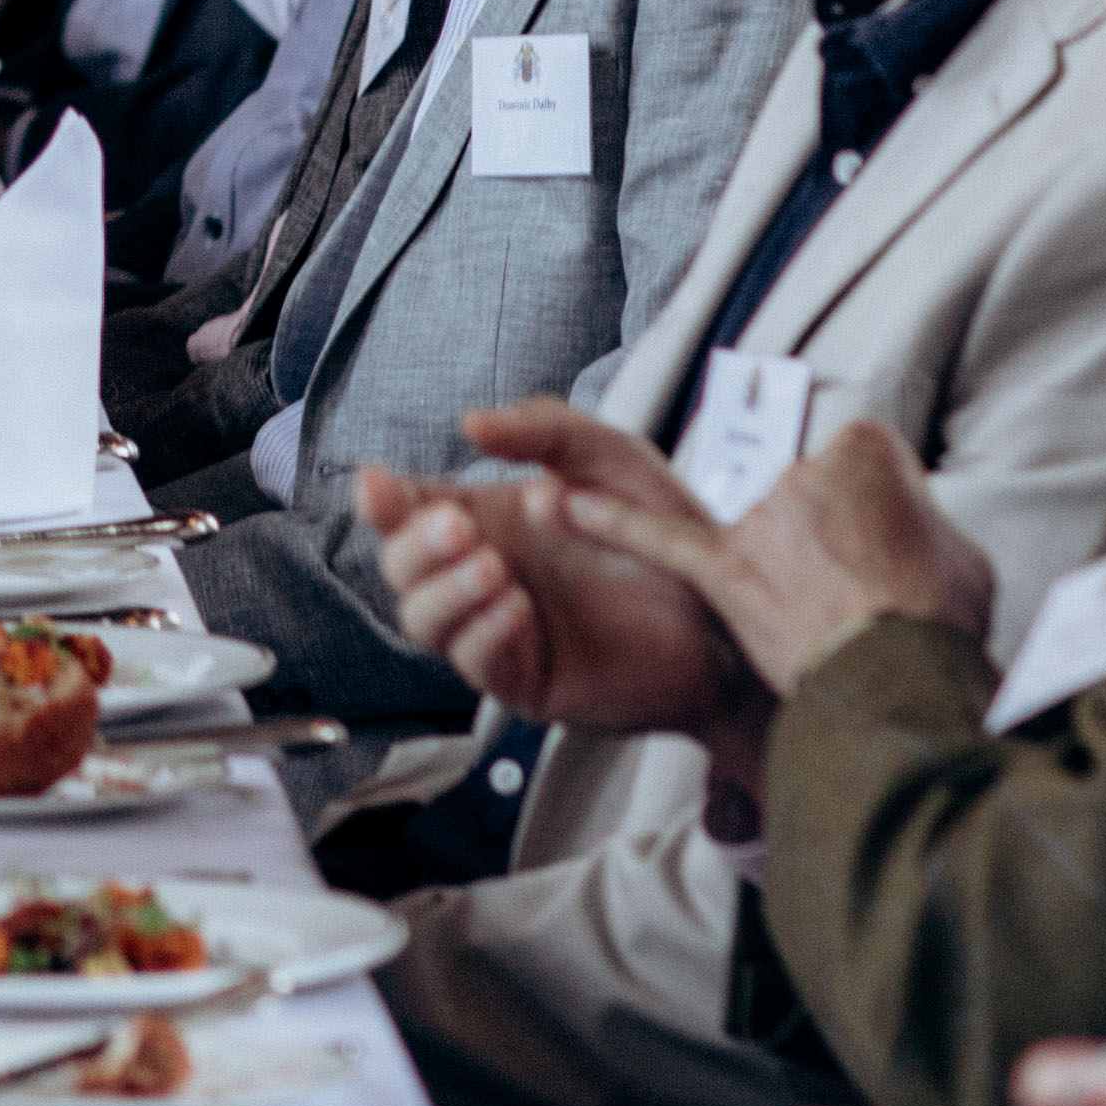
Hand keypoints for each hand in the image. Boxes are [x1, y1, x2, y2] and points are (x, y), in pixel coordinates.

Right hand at [359, 415, 740, 740]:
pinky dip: (484, 632)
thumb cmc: (666, 534)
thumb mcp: (609, 457)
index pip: (406, 511)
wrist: (728, 614)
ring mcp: (499, 631)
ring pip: (422, 620)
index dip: (380, 501)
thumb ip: (543, 429)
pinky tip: (518, 607)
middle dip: (413, 545)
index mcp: (486, 520)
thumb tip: (469, 423)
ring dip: (443, 592)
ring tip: (496, 567)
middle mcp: (481, 575)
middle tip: (460, 526)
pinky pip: (476, 664)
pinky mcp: (527, 681)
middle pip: (400, 567)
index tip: (377, 484)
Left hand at [561, 414, 998, 699]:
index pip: (862, 467)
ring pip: (767, 538)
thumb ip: (921, 528)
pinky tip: (565, 505)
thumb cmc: (941, 624)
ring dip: (791, 579)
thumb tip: (903, 536)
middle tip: (862, 601)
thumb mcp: (963, 558)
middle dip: (830, 554)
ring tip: (834, 625)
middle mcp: (804, 473)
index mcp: (867, 454)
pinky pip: (657, 540)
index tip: (889, 556)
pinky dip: (610, 524)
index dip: (877, 520)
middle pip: (809, 505)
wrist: (905, 682)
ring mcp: (761, 522)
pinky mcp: (726, 572)